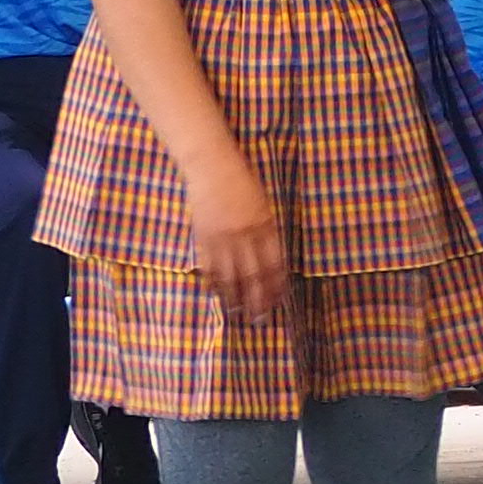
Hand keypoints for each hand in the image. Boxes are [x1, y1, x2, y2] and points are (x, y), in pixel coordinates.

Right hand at [190, 163, 290, 320]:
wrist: (211, 166)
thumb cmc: (241, 180)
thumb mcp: (263, 203)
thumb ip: (266, 229)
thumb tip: (270, 257)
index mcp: (265, 225)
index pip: (274, 263)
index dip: (276, 284)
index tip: (279, 300)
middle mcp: (246, 235)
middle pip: (253, 274)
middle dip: (257, 298)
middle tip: (260, 317)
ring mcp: (223, 238)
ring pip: (230, 275)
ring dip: (235, 296)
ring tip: (238, 312)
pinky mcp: (203, 237)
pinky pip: (209, 265)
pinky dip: (213, 282)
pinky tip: (217, 294)